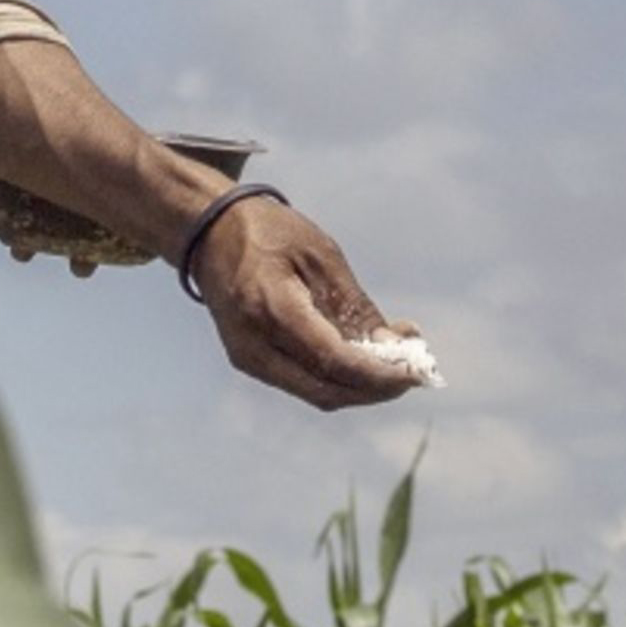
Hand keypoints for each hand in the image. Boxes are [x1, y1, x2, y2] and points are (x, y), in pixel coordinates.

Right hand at [198, 195, 429, 409]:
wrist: (209, 233)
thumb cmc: (270, 233)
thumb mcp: (321, 255)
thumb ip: (355, 306)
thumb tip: (395, 347)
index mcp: (271, 307)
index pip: (332, 360)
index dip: (378, 375)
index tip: (416, 373)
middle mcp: (254, 344)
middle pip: (326, 390)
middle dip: (376, 389)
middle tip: (414, 372)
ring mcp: (247, 359)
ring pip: (317, 393)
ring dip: (361, 386)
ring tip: (396, 362)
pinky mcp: (250, 362)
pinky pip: (303, 383)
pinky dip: (338, 378)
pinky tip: (364, 358)